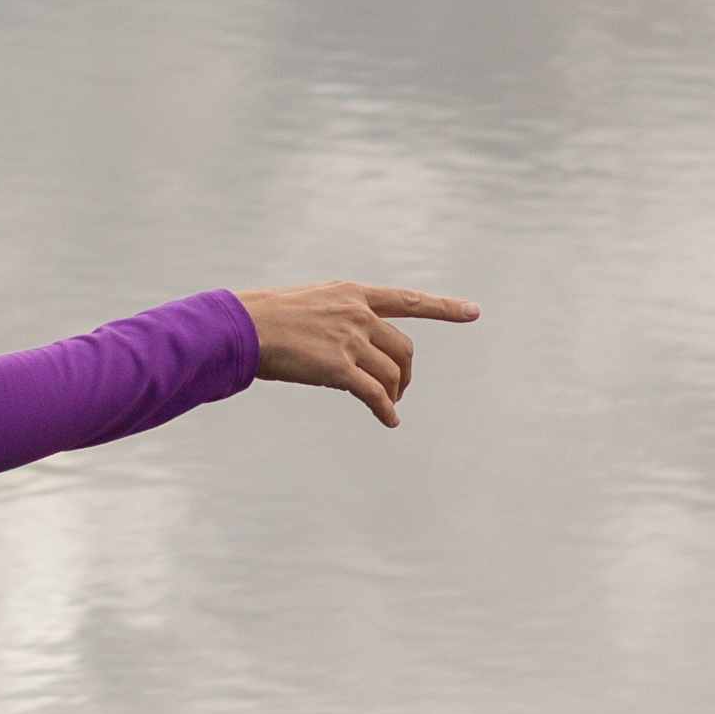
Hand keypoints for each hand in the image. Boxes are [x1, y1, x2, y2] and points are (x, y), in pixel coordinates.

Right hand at [237, 281, 480, 427]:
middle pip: (402, 348)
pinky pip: (374, 394)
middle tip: (398, 390)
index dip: (444, 308)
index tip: (473, 311)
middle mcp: (357, 313)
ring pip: (391, 373)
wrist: (241, 326)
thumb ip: (339, 319)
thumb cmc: (265, 318)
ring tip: (387, 406)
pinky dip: (385, 409)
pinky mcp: (338, 367)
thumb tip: (352, 348)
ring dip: (394, 394)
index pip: (407, 300)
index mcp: (352, 294)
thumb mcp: (310, 304)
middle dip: (405, 373)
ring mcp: (349, 339)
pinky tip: (389, 420)